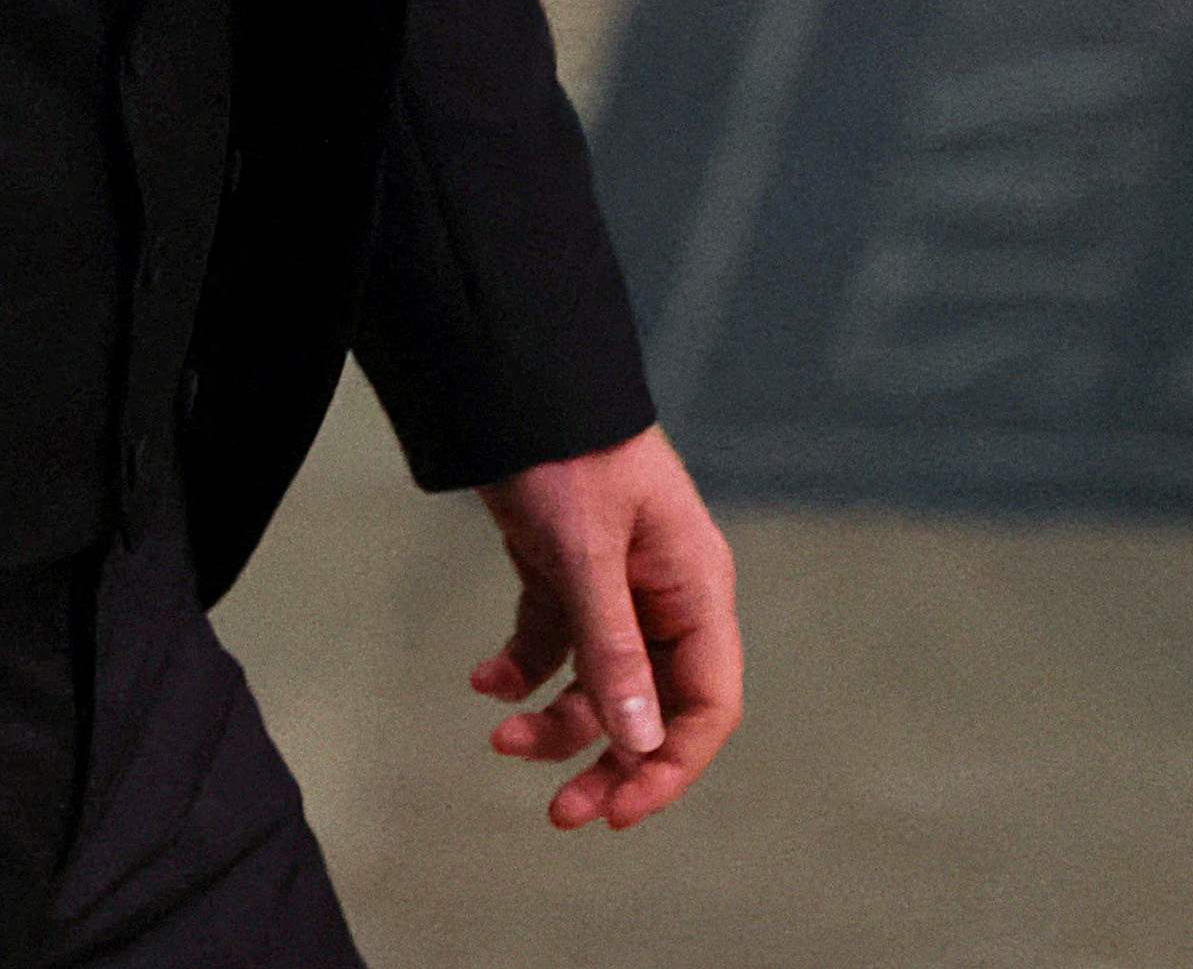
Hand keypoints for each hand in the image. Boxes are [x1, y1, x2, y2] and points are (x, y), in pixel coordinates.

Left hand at [467, 423, 739, 831]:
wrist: (514, 379)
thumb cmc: (566, 452)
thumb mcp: (586, 554)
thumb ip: (612, 648)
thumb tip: (638, 742)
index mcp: (696, 589)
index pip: (707, 705)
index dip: (669, 765)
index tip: (616, 810)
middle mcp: (665, 597)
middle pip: (652, 708)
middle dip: (609, 762)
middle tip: (560, 812)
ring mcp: (616, 589)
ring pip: (599, 687)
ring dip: (555, 722)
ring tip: (500, 734)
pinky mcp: (567, 576)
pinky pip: (554, 647)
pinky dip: (522, 670)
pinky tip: (485, 680)